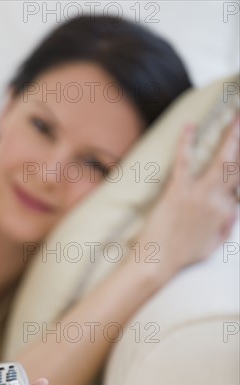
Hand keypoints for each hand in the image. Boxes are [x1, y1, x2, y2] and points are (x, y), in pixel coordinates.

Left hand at [134, 115, 238, 280]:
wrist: (158, 262)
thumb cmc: (183, 256)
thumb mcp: (212, 244)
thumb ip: (225, 226)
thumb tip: (232, 213)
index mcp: (225, 213)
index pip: (239, 186)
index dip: (239, 174)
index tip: (238, 164)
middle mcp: (217, 201)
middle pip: (238, 167)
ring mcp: (198, 194)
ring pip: (222, 160)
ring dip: (233, 136)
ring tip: (238, 118)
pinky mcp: (178, 191)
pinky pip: (184, 161)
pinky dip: (186, 142)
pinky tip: (189, 126)